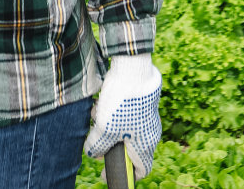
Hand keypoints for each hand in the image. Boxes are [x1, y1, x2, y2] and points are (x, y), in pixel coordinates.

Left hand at [84, 54, 161, 179]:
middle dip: (109, 144)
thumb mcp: (105, 128)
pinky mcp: (140, 103)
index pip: (141, 169)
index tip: (107, 173)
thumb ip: (97, 146)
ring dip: (107, 125)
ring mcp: (146, 117)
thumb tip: (93, 153)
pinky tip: (100, 104)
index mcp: (145, 145)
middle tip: (96, 139)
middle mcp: (150, 132)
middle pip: (129, 148)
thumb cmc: (122, 102)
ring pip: (123, 129)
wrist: (133, 68)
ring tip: (96, 115)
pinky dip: (111, 112)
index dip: (125, 174)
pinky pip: (124, 114)